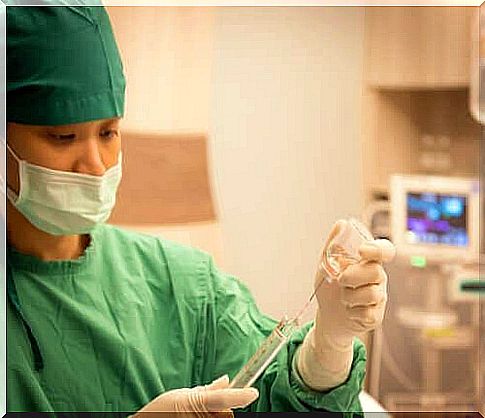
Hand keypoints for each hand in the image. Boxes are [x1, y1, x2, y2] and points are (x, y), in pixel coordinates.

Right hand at [133, 375, 258, 417]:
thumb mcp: (183, 395)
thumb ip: (208, 389)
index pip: (223, 399)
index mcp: (196, 403)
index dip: (240, 396)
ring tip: (196, 416)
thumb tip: (227, 379)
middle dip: (221, 410)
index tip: (252, 392)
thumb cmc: (163, 410)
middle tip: (202, 408)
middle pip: (226, 414)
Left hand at [315, 220, 394, 347]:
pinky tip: (349, 311)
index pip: (385, 250)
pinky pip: (368, 313)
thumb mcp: (326, 264)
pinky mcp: (376, 316)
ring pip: (371, 294)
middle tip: (339, 279)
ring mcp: (379, 297)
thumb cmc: (330, 286)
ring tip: (342, 297)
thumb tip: (341, 223)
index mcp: (368, 261)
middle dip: (352, 276)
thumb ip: (333, 245)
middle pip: (376, 272)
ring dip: (349, 296)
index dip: (377, 249)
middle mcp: (378, 277)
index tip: (362, 251)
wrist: (328, 314)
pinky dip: (352, 312)